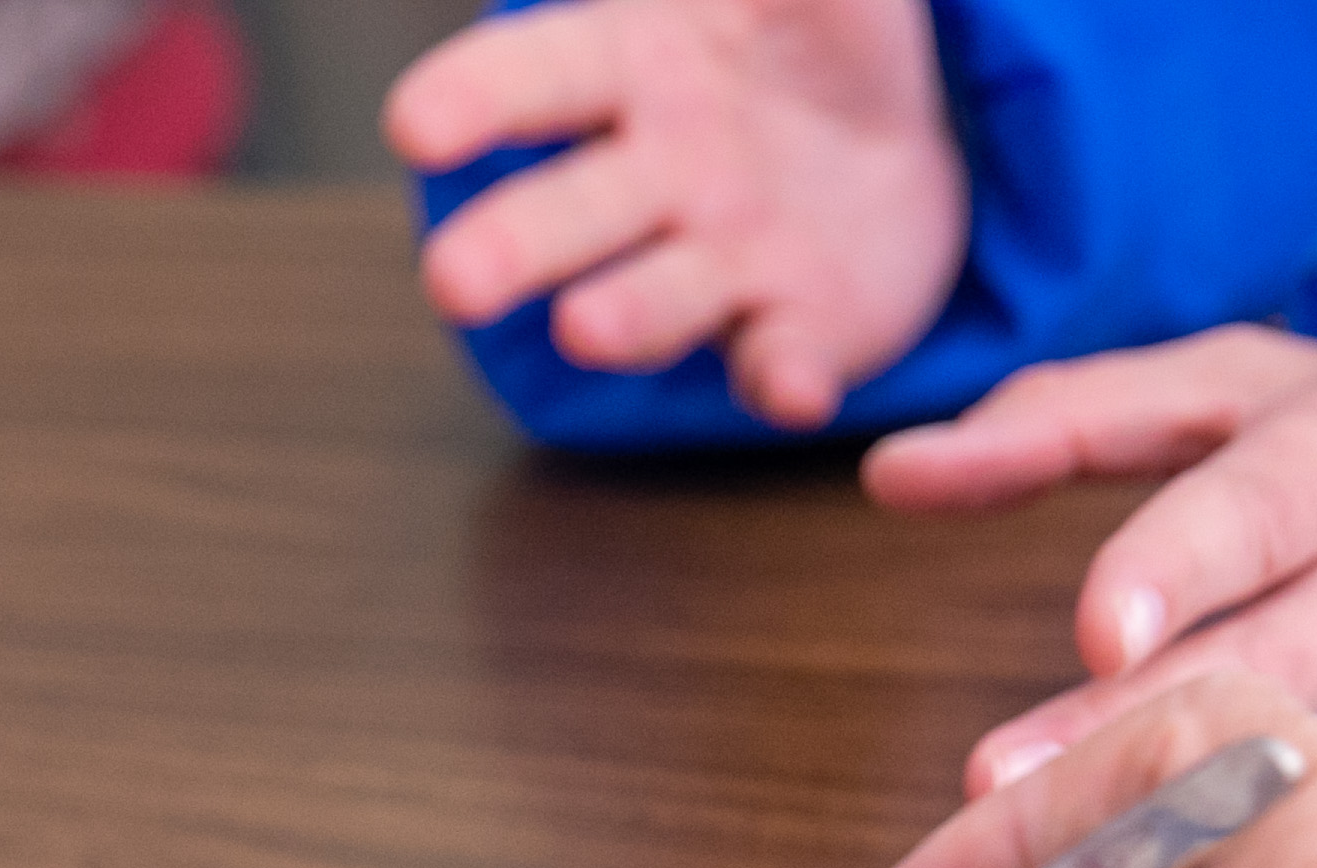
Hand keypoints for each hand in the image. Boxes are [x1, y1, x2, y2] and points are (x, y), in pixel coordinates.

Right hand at [386, 0, 964, 430]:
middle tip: (453, 282)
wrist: (900, 119)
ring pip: (654, 297)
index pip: (529, 77)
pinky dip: (781, 378)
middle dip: (510, 246)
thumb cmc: (814, 13)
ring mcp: (718, 260)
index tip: (416, 124)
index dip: (473, 101)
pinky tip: (790, 381)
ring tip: (584, 328)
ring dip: (621, 317)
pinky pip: (780, 361)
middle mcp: (653, 176)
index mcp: (627, 63)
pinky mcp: (794, 330)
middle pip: (565, 211)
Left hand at [863, 327, 1316, 842]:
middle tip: (990, 797)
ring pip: (1312, 788)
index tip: (1097, 631)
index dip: (1175, 567)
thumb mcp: (1246, 390)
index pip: (1255, 508)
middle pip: (1258, 670)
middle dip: (1121, 741)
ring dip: (1185, 850)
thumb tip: (892, 471)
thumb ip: (1066, 422)